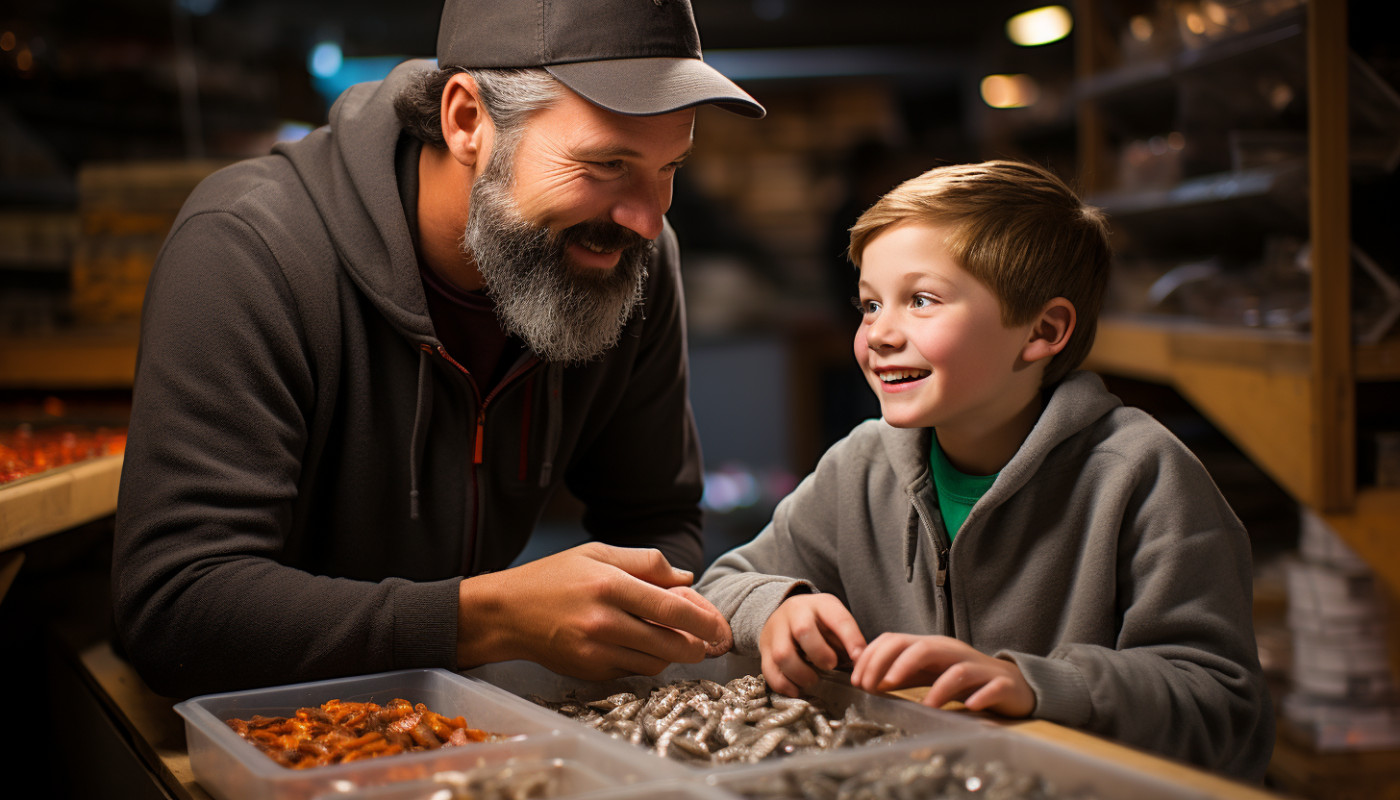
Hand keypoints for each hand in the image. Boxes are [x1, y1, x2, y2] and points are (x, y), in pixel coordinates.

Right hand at [456, 542, 729, 679]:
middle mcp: (603, 621)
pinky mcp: (588, 671)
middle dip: (696, 645)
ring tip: (679, 642)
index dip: (701, 619)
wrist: (506, 613)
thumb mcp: (597, 553)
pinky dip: (646, 661)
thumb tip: (685, 577)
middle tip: (708, 641)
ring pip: (654, 662)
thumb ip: (645, 562)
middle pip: (668, 643)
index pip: (669, 607)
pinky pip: (632, 671)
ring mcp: (594, 650)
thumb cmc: (553, 577)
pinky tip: (646, 647)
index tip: (718, 626)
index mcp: (608, 585)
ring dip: (673, 655)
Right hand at [759, 593, 866, 695]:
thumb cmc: (817, 622)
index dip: (851, 639)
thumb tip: (861, 666)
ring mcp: (776, 630)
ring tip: (813, 680)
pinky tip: (796, 690)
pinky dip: (783, 684)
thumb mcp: (834, 620)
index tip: (860, 659)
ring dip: (801, 673)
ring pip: (782, 654)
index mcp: (820, 604)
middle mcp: (795, 613)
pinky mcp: (764, 648)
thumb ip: (847, 640)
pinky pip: (769, 670)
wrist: (783, 613)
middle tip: (830, 665)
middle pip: (803, 631)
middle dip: (820, 653)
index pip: (838, 619)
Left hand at [851, 633, 1033, 716]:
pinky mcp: (1000, 684)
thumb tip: (868, 680)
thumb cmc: (963, 680)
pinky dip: (980, 696)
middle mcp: (952, 652)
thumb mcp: (927, 673)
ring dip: (939, 688)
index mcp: (931, 647)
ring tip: (925, 704)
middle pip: (922, 648)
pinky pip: (991, 687)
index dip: (874, 658)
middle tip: (877, 689)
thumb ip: (900, 674)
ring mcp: (977, 667)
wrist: (1010, 684)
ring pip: (957, 670)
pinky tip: (970, 707)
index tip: (859, 681)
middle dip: (896, 667)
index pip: (897, 641)